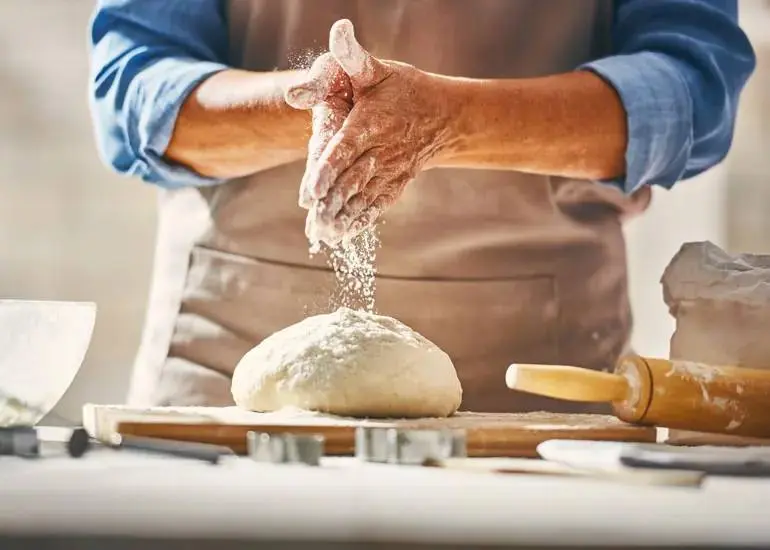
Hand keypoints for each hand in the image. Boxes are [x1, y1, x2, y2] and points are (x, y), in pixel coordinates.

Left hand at [295, 19, 456, 245]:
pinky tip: (342, 237)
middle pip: (351, 180)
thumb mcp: (377, 69)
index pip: (346, 148)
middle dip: (330, 202)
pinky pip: (376, 206)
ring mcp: (390, 172)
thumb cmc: (404, 89)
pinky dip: (360, 222)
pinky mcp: (395, 185)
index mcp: (371, 123)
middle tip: (311, 221)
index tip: (311, 190)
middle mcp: (381, 151)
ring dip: (342, 218)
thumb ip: (352, 56)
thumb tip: (338, 30)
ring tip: (322, 236)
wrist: (444, 116)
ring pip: (362, 198)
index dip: (328, 169)